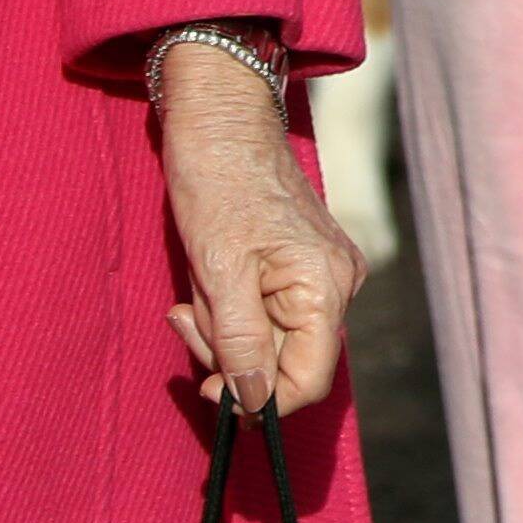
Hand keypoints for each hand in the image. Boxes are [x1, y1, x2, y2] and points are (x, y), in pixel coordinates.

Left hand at [151, 34, 360, 414]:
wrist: (220, 120)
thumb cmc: (218, 186)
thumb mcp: (219, 273)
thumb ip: (241, 342)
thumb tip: (254, 401)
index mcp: (327, 286)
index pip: (308, 380)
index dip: (259, 399)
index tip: (208, 391)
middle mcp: (339, 282)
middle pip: (287, 360)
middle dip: (230, 353)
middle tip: (184, 319)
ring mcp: (324, 271)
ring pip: (274, 338)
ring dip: (226, 330)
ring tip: (192, 294)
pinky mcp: (303, 262)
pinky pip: (270, 311)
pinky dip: (234, 310)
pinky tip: (211, 281)